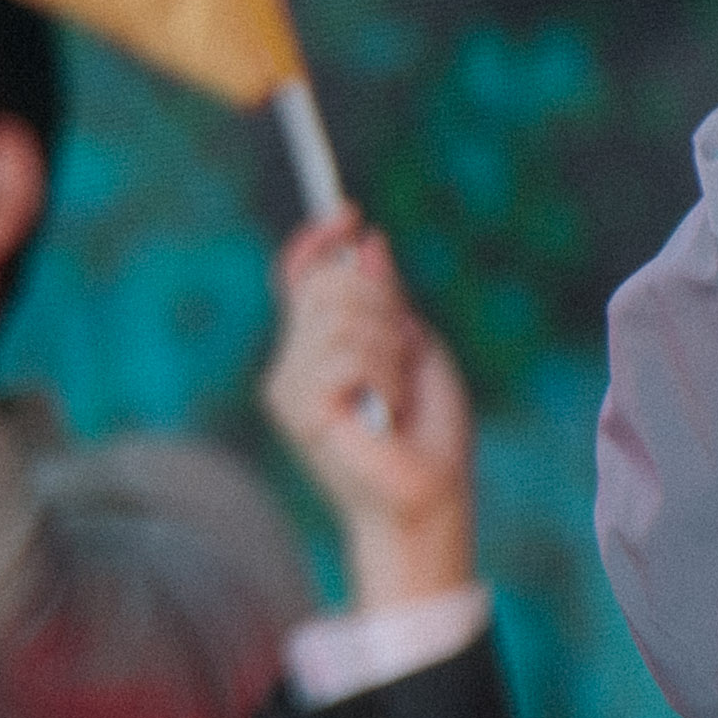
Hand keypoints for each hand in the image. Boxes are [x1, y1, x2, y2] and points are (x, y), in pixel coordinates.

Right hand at [263, 215, 477, 610]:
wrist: (427, 502)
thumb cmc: (427, 437)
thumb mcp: (416, 349)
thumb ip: (387, 300)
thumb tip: (368, 245)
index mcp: (317, 348)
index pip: (300, 277)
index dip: (318, 240)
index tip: (349, 215)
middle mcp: (294, 363)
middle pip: (328, 285)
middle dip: (382, 305)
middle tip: (402, 356)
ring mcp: (290, 385)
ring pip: (344, 317)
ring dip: (390, 352)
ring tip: (395, 398)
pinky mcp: (299, 408)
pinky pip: (349, 355)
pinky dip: (385, 378)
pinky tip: (386, 413)